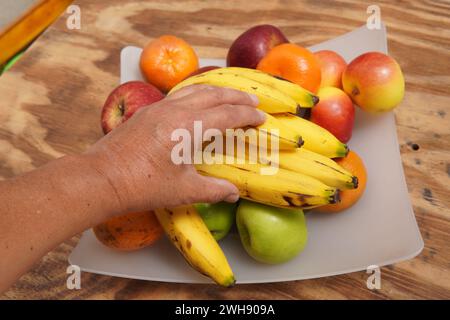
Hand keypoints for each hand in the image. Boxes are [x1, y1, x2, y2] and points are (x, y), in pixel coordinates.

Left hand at [83, 85, 264, 215]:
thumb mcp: (183, 190)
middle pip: (213, 95)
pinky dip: (195, 94)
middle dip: (236, 97)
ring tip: (230, 94)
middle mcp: (175, 111)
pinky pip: (178, 95)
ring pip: (194, 90)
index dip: (246, 116)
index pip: (226, 116)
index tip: (261, 117)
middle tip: (253, 101)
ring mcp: (158, 108)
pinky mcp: (147, 112)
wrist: (101, 178)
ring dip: (216, 91)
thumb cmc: (142, 186)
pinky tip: (197, 100)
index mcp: (188, 128)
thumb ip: (213, 190)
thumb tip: (234, 194)